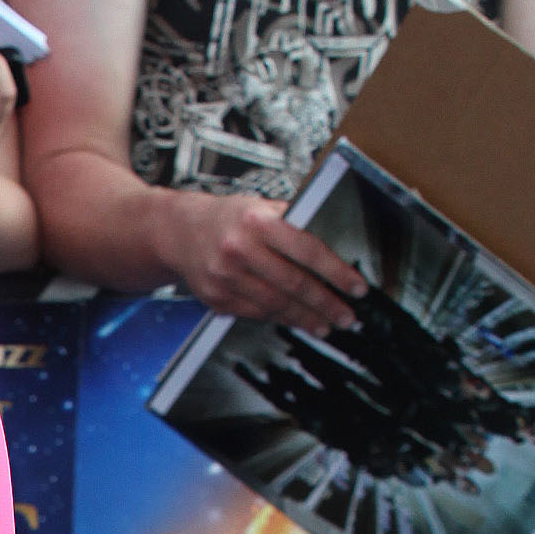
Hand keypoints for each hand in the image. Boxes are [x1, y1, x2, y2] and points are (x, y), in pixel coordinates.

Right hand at [174, 191, 366, 327]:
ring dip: (304, 318)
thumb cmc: (226, 218)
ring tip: (324, 325)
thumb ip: (293, 224)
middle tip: (345, 316)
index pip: (307, 250)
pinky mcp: (217, 298)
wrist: (179, 231)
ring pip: (275, 305)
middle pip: (294, 284)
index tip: (355, 288)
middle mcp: (240, 249)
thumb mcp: (261, 208)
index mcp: (257, 222)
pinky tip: (294, 320)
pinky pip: (255, 313)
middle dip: (325, 304)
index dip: (336, 273)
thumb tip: (331, 248)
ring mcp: (226, 277)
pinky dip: (278, 318)